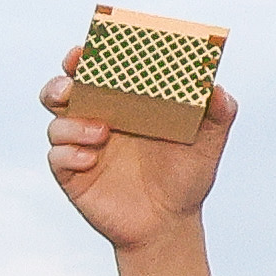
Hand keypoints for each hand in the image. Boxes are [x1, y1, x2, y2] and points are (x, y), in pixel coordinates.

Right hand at [41, 75, 235, 247]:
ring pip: (56, 124)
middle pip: (62, 92)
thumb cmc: (186, 177)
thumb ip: (219, 114)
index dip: (85, 57)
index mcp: (125, 103)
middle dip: (61, 83)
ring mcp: (82, 148)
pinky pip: (57, 157)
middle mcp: (98, 120)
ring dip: (71, 122)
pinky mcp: (73, 176)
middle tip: (73, 85)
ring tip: (102, 132)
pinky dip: (70, 153)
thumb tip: (217, 88)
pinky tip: (93, 159)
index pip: (97, 72)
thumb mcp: (209, 143)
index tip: (85, 50)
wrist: (169, 225)